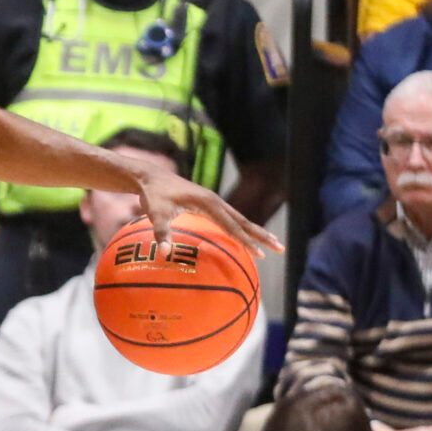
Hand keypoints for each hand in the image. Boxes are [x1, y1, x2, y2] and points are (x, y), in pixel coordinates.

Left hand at [129, 162, 282, 257]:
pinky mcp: (208, 204)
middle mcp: (215, 201)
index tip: (260, 253)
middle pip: (244, 221)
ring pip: (239, 219)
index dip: (246, 241)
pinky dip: (241, 229)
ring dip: (255, 232)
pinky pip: (229, 218)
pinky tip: (245, 238)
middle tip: (280, 248)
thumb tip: (165, 253)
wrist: (151, 177)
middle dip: (262, 235)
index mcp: (208, 203)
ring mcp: (213, 202)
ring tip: (272, 244)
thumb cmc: (154, 195)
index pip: (232, 226)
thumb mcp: (156, 213)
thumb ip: (161, 232)